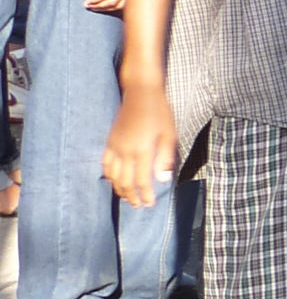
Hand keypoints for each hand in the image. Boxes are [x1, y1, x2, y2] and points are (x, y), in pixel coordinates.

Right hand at [102, 89, 177, 208]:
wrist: (141, 94)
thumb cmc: (160, 114)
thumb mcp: (169, 135)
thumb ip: (165, 159)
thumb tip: (162, 180)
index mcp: (141, 150)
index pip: (142, 181)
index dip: (146, 195)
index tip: (149, 204)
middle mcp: (125, 151)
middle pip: (125, 182)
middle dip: (131, 196)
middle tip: (138, 205)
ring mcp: (114, 147)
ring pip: (112, 175)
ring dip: (119, 189)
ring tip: (128, 197)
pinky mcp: (109, 142)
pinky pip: (105, 164)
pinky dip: (109, 175)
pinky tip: (115, 180)